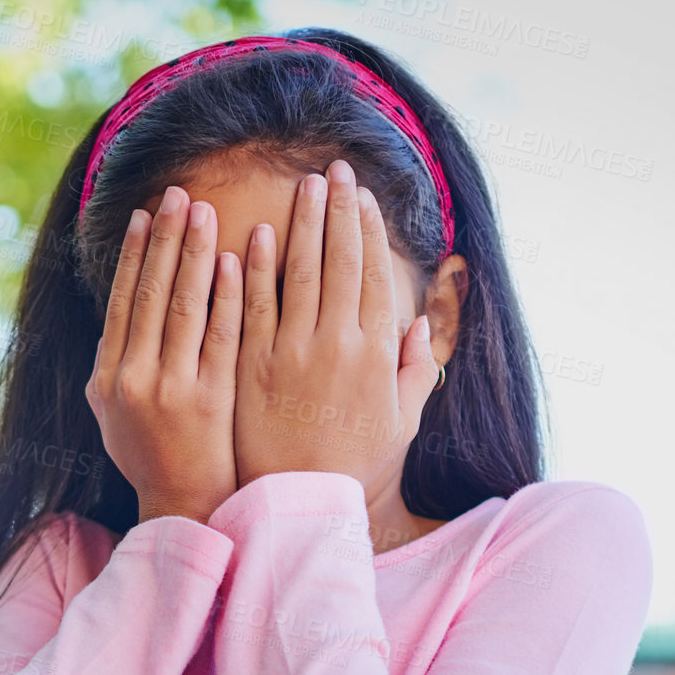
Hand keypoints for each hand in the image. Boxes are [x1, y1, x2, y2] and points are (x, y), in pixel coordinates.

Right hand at [85, 187, 242, 524]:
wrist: (183, 507)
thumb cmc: (154, 459)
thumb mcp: (115, 415)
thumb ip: (117, 365)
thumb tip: (120, 316)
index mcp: (108, 378)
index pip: (123, 301)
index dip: (134, 255)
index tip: (145, 213)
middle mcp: (133, 379)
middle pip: (151, 294)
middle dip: (165, 239)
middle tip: (177, 193)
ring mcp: (171, 388)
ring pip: (184, 306)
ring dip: (193, 253)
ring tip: (204, 210)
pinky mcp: (210, 398)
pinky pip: (221, 334)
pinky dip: (226, 294)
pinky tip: (236, 258)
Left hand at [234, 160, 437, 487]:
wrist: (300, 502)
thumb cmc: (354, 466)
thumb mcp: (401, 421)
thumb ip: (416, 369)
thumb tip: (422, 323)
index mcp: (378, 352)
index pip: (376, 275)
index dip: (369, 231)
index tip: (363, 198)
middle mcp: (338, 343)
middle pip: (341, 260)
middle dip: (339, 210)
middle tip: (334, 171)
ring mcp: (292, 351)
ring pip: (300, 272)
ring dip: (303, 223)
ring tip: (303, 185)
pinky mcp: (252, 365)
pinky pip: (254, 304)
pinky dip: (255, 267)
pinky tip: (254, 233)